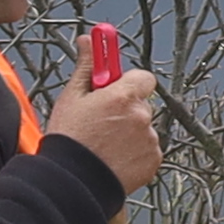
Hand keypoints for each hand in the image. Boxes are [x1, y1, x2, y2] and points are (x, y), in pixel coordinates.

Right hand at [40, 56, 166, 191]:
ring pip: (144, 127)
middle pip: (142, 103)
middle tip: (102, 119)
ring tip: (104, 143)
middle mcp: (141, 116)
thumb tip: (88, 42)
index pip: (142, 76)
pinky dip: (136, 152)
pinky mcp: (153, 160)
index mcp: (123, 96)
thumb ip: (87, 66)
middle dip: (126, 108)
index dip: (128, 83)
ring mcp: (149, 139)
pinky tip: (114, 157)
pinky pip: (148, 149)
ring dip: (130, 132)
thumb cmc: (70, 141)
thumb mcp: (72, 97)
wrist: (73, 181)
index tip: (115, 87)